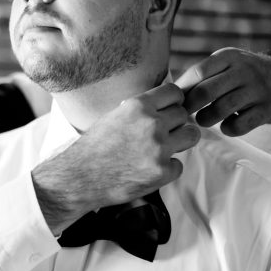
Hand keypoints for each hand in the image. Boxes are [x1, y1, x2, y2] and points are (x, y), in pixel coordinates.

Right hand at [31, 82, 199, 231]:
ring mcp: (159, 149)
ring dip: (181, 141)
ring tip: (166, 148)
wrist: (79, 177)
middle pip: (183, 114)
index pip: (174, 92)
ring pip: (191, 135)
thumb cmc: (94, 147)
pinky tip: (150, 170)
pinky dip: (168, 169)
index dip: (174, 101)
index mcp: (138, 106)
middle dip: (176, 123)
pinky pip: (179, 164)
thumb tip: (164, 105)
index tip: (170, 110)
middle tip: (163, 133)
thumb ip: (140, 110)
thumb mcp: (115, 116)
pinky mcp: (162, 172)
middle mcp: (152, 124)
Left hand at [174, 47, 270, 136]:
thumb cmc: (235, 74)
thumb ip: (199, 74)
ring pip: (222, 108)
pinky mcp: (265, 109)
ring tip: (202, 120)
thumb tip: (165, 92)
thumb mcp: (222, 64)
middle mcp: (243, 71)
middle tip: (184, 114)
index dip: (184, 89)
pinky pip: (240, 125)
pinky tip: (225, 126)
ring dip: (206, 119)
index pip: (199, 72)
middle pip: (207, 91)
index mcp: (228, 57)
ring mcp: (256, 90)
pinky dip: (228, 129)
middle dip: (190, 106)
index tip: (175, 101)